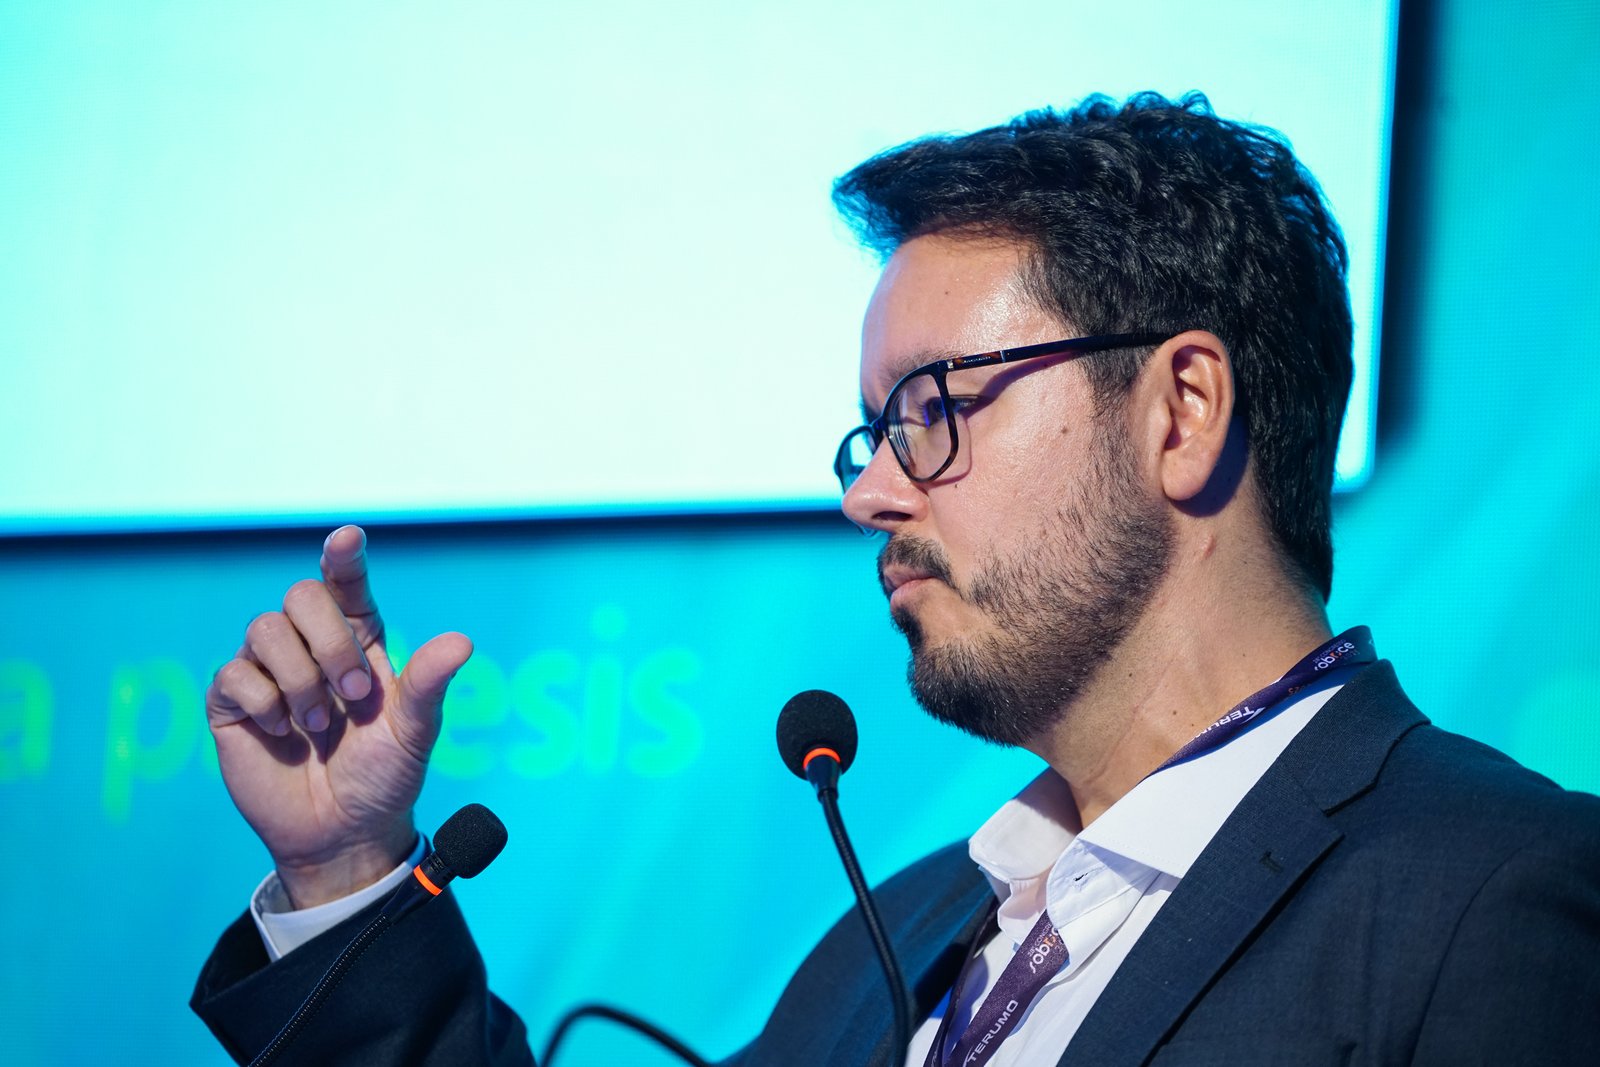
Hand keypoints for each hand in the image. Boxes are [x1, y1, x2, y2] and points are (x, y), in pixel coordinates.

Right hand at [205, 525, 472, 907]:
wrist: (344, 834)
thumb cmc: (384, 777)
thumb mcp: (415, 731)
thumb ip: (429, 684)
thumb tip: (462, 641)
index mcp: (359, 642)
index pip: (347, 585)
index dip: (344, 558)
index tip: (347, 538)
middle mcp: (311, 647)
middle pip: (301, 596)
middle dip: (330, 643)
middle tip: (354, 696)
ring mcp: (269, 672)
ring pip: (264, 628)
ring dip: (300, 678)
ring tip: (318, 725)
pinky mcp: (233, 704)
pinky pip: (233, 673)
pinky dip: (265, 702)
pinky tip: (284, 733)